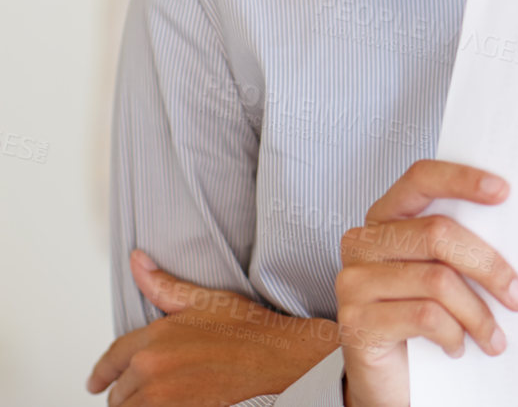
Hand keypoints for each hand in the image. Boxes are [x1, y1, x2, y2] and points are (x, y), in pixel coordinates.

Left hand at [86, 249, 337, 406]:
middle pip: (120, 394)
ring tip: (168, 398)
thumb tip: (138, 261)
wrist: (284, 359)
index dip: (102, 374)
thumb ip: (164, 286)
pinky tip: (179, 403)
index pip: (111, 360)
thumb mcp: (207, 301)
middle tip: (159, 390)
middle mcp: (152, 367)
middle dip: (133, 393)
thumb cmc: (252, 331)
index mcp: (155, 336)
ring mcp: (163, 397)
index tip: (98, 383)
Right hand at [336, 159, 517, 406]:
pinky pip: (424, 316)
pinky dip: (454, 333)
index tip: (504, 192)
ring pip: (437, 280)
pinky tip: (459, 346)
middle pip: (439, 234)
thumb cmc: (422, 313)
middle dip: (490, 266)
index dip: (462, 179)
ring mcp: (354, 281)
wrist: (388, 375)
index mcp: (387, 215)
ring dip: (478, 313)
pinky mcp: (356, 321)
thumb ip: (462, 244)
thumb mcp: (443, 270)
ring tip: (494, 337)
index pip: (421, 178)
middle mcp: (363, 241)